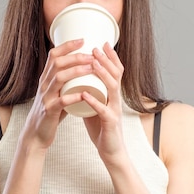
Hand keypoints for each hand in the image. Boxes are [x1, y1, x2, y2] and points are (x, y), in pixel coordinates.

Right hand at [23, 39, 94, 149]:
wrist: (36, 133)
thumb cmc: (51, 113)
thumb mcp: (57, 93)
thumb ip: (68, 83)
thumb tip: (86, 70)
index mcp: (46, 78)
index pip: (54, 55)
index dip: (67, 46)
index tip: (83, 40)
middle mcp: (44, 84)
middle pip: (57, 63)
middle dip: (75, 56)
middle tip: (91, 54)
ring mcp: (45, 97)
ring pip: (58, 78)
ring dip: (76, 71)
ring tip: (91, 68)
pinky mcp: (49, 111)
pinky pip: (61, 101)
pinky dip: (73, 96)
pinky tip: (83, 94)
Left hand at [82, 42, 127, 164]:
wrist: (110, 150)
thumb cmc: (101, 128)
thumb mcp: (95, 105)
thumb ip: (89, 93)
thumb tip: (77, 80)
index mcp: (112, 95)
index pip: (115, 72)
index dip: (110, 57)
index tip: (102, 43)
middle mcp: (116, 100)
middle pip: (116, 75)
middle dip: (106, 60)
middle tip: (96, 47)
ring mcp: (115, 110)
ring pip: (112, 88)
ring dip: (102, 75)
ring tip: (93, 64)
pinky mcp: (110, 123)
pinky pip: (103, 110)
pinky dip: (94, 101)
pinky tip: (85, 93)